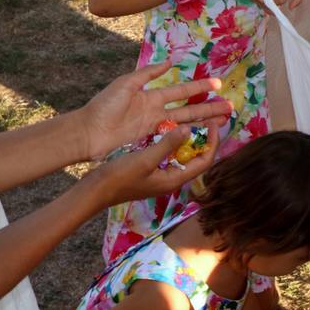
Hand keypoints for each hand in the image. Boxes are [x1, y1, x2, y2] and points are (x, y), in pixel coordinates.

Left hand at [78, 62, 225, 160]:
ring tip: (223, 122)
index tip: (218, 84)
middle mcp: (158, 113)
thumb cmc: (104, 106)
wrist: (87, 133)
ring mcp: (155, 129)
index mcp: (152, 96)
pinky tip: (201, 138)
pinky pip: (173, 139)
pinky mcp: (150, 143)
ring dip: (204, 123)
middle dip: (210, 108)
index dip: (200, 86)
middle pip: (190, 109)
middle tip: (230, 107)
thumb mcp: (126, 84)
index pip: (182, 90)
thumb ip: (148, 73)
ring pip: (186, 125)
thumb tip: (170, 62)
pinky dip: (188, 138)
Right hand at [83, 122, 220, 206]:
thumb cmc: (120, 177)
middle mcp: (171, 178)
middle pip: (197, 158)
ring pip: (183, 155)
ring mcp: (161, 175)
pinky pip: (170, 155)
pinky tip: (171, 129)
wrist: (94, 190)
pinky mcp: (151, 171)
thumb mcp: (146, 159)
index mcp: (174, 179)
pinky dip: (174, 142)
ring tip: (195, 121)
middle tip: (209, 119)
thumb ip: (168, 144)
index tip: (214, 123)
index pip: (204, 161)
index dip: (213, 142)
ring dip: (191, 140)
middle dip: (205, 140)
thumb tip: (189, 129)